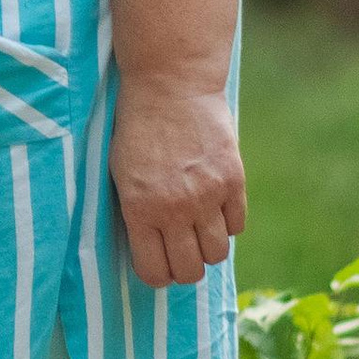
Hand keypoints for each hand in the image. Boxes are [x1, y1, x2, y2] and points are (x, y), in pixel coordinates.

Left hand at [108, 74, 245, 287]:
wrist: (170, 84)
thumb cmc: (136, 128)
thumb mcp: (121, 173)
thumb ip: (136, 214)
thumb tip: (152, 251)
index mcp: (139, 209)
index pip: (154, 272)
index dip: (157, 274)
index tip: (158, 263)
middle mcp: (175, 209)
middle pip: (190, 271)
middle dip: (184, 267)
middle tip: (180, 250)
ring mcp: (207, 196)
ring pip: (217, 254)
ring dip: (207, 247)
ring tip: (198, 228)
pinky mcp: (233, 180)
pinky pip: (237, 226)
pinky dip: (227, 223)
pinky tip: (214, 207)